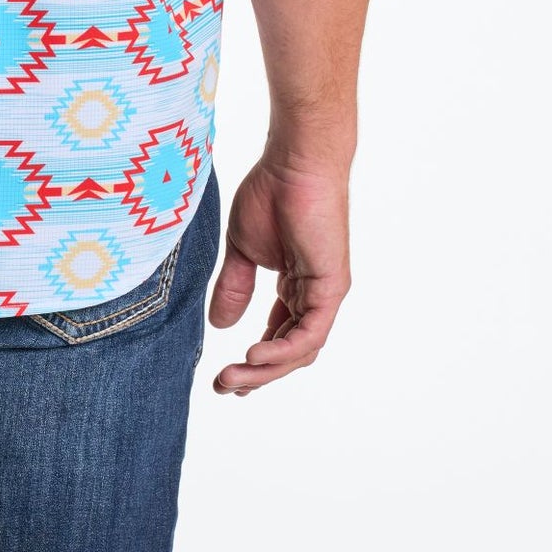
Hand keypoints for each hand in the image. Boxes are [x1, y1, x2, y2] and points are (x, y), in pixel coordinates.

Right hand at [207, 149, 351, 394]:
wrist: (293, 163)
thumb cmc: (270, 194)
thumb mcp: (242, 249)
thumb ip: (234, 287)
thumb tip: (220, 326)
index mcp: (294, 286)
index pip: (278, 335)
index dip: (255, 361)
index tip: (226, 376)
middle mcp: (312, 296)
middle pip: (289, 351)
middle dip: (256, 374)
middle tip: (225, 387)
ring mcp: (324, 295)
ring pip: (299, 349)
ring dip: (265, 370)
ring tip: (233, 378)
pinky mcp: (331, 289)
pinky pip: (309, 333)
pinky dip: (283, 351)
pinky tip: (255, 355)